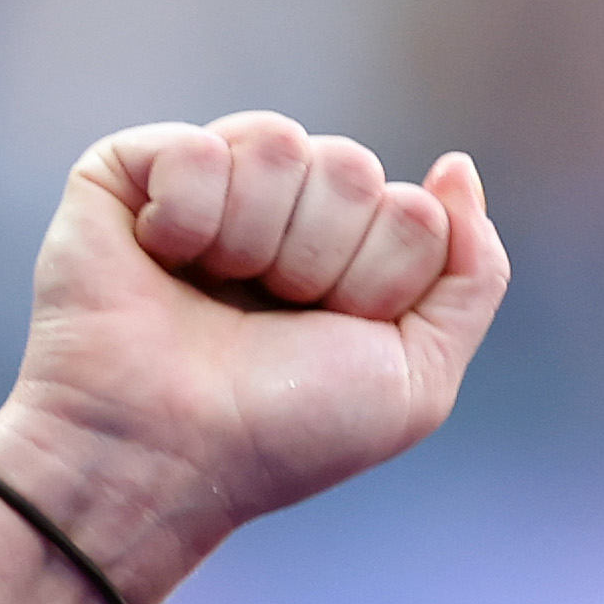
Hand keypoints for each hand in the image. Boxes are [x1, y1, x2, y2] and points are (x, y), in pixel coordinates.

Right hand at [0, 113, 508, 603]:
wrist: (163, 458)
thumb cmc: (282, 434)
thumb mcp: (417, 380)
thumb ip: (472, 277)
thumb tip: (456, 166)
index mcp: (350, 252)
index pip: (413, 211)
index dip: (380, 284)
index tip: (328, 339)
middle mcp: (283, 209)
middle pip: (353, 169)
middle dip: (320, 262)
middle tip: (267, 322)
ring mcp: (209, 183)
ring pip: (281, 145)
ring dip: (255, 242)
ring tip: (211, 296)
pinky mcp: (130, 170)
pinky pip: (199, 147)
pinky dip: (188, 217)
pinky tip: (160, 259)